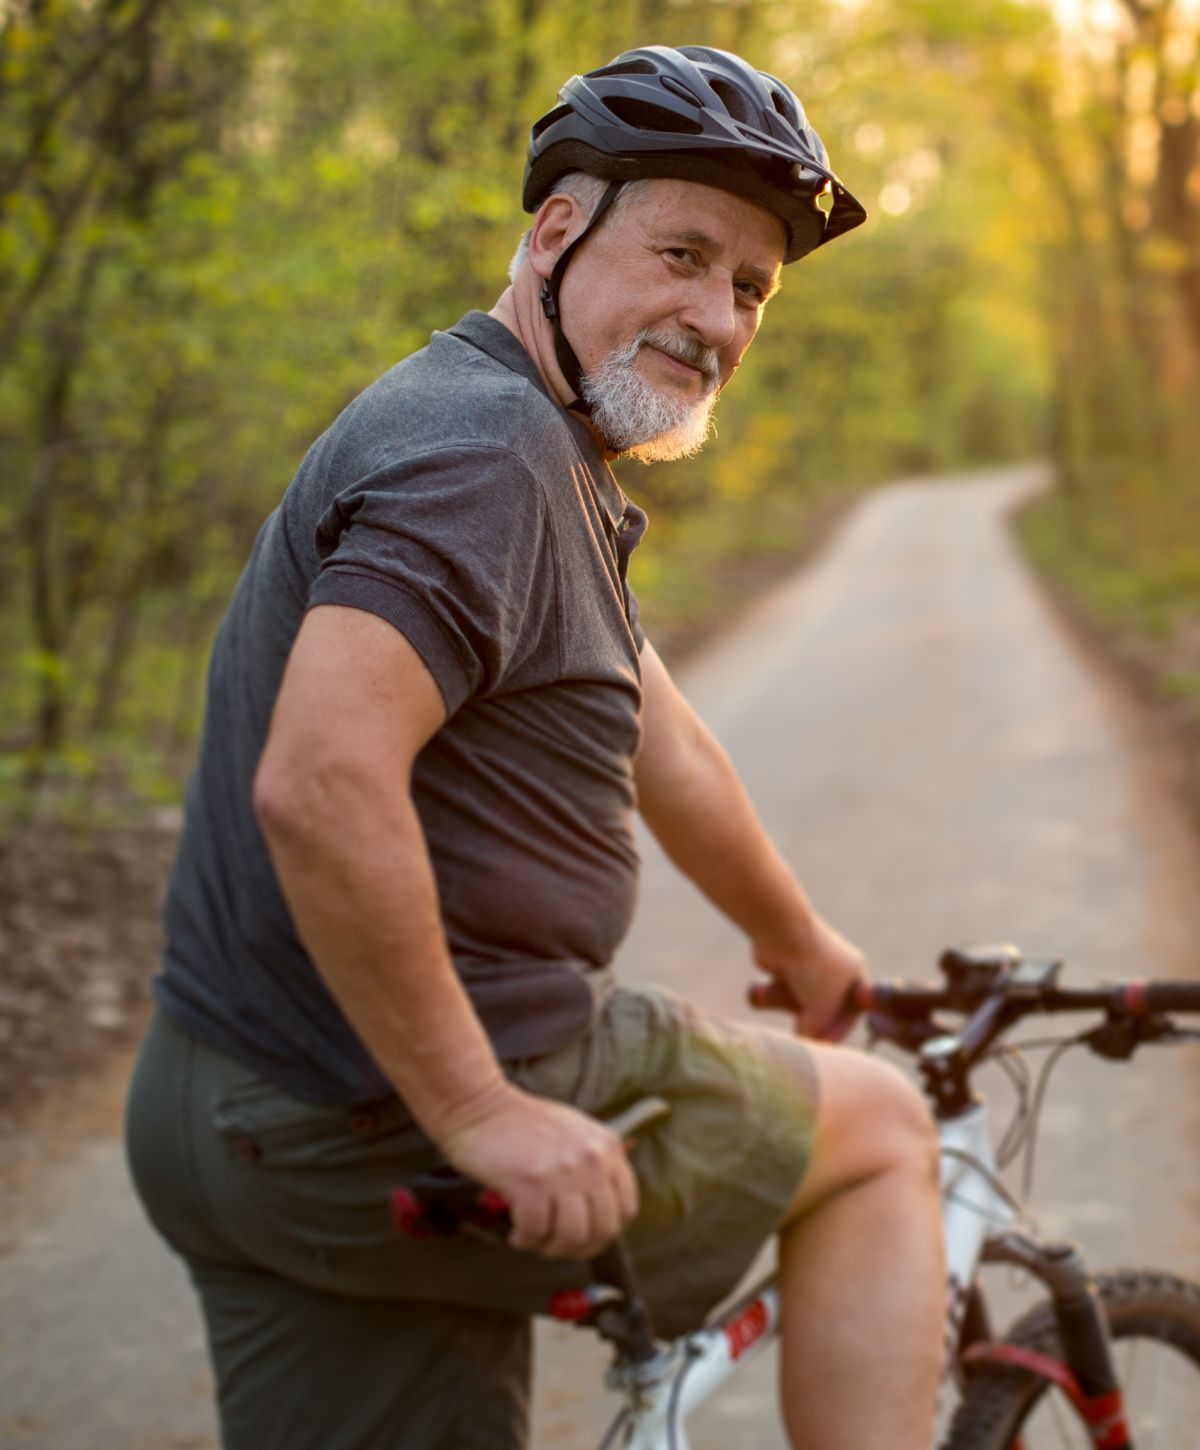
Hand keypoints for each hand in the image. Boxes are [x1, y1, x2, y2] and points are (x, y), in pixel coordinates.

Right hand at [437, 1082, 638, 1259]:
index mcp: (607, 1147)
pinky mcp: (531, 1183)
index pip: (626, 1208)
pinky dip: (525, 1239)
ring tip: (534, 1237)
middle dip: (578, 1248)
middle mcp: (591, 1159)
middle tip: (556, 1245)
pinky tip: (516, 1230)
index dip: (605, 1232)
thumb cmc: (522, 1123)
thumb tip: (599, 1212)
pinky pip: (536, 1232)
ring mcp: (563, 1171)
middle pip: (603, 1229)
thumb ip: (594, 1165)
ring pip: (572, 1237)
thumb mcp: (575, 1132)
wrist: (480, 1107)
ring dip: (550, 1247)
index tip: (586, 1236)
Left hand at [753, 914, 866, 1040]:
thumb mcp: (821, 1009)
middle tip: (804, 1034)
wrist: (782, 933)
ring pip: (804, 1000)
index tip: (821, 1046)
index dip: (837, 1032)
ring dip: (795, 1008)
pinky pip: (786, 990)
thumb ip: (817, 1029)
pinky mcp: (787, 965)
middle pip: (827, 1008)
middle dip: (815, 1022)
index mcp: (855, 974)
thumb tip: (804, 1039)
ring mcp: (810, 966)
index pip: (851, 1013)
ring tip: (787, 1003)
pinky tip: (774, 992)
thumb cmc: (811, 969)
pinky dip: (779, 996)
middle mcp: (836, 969)